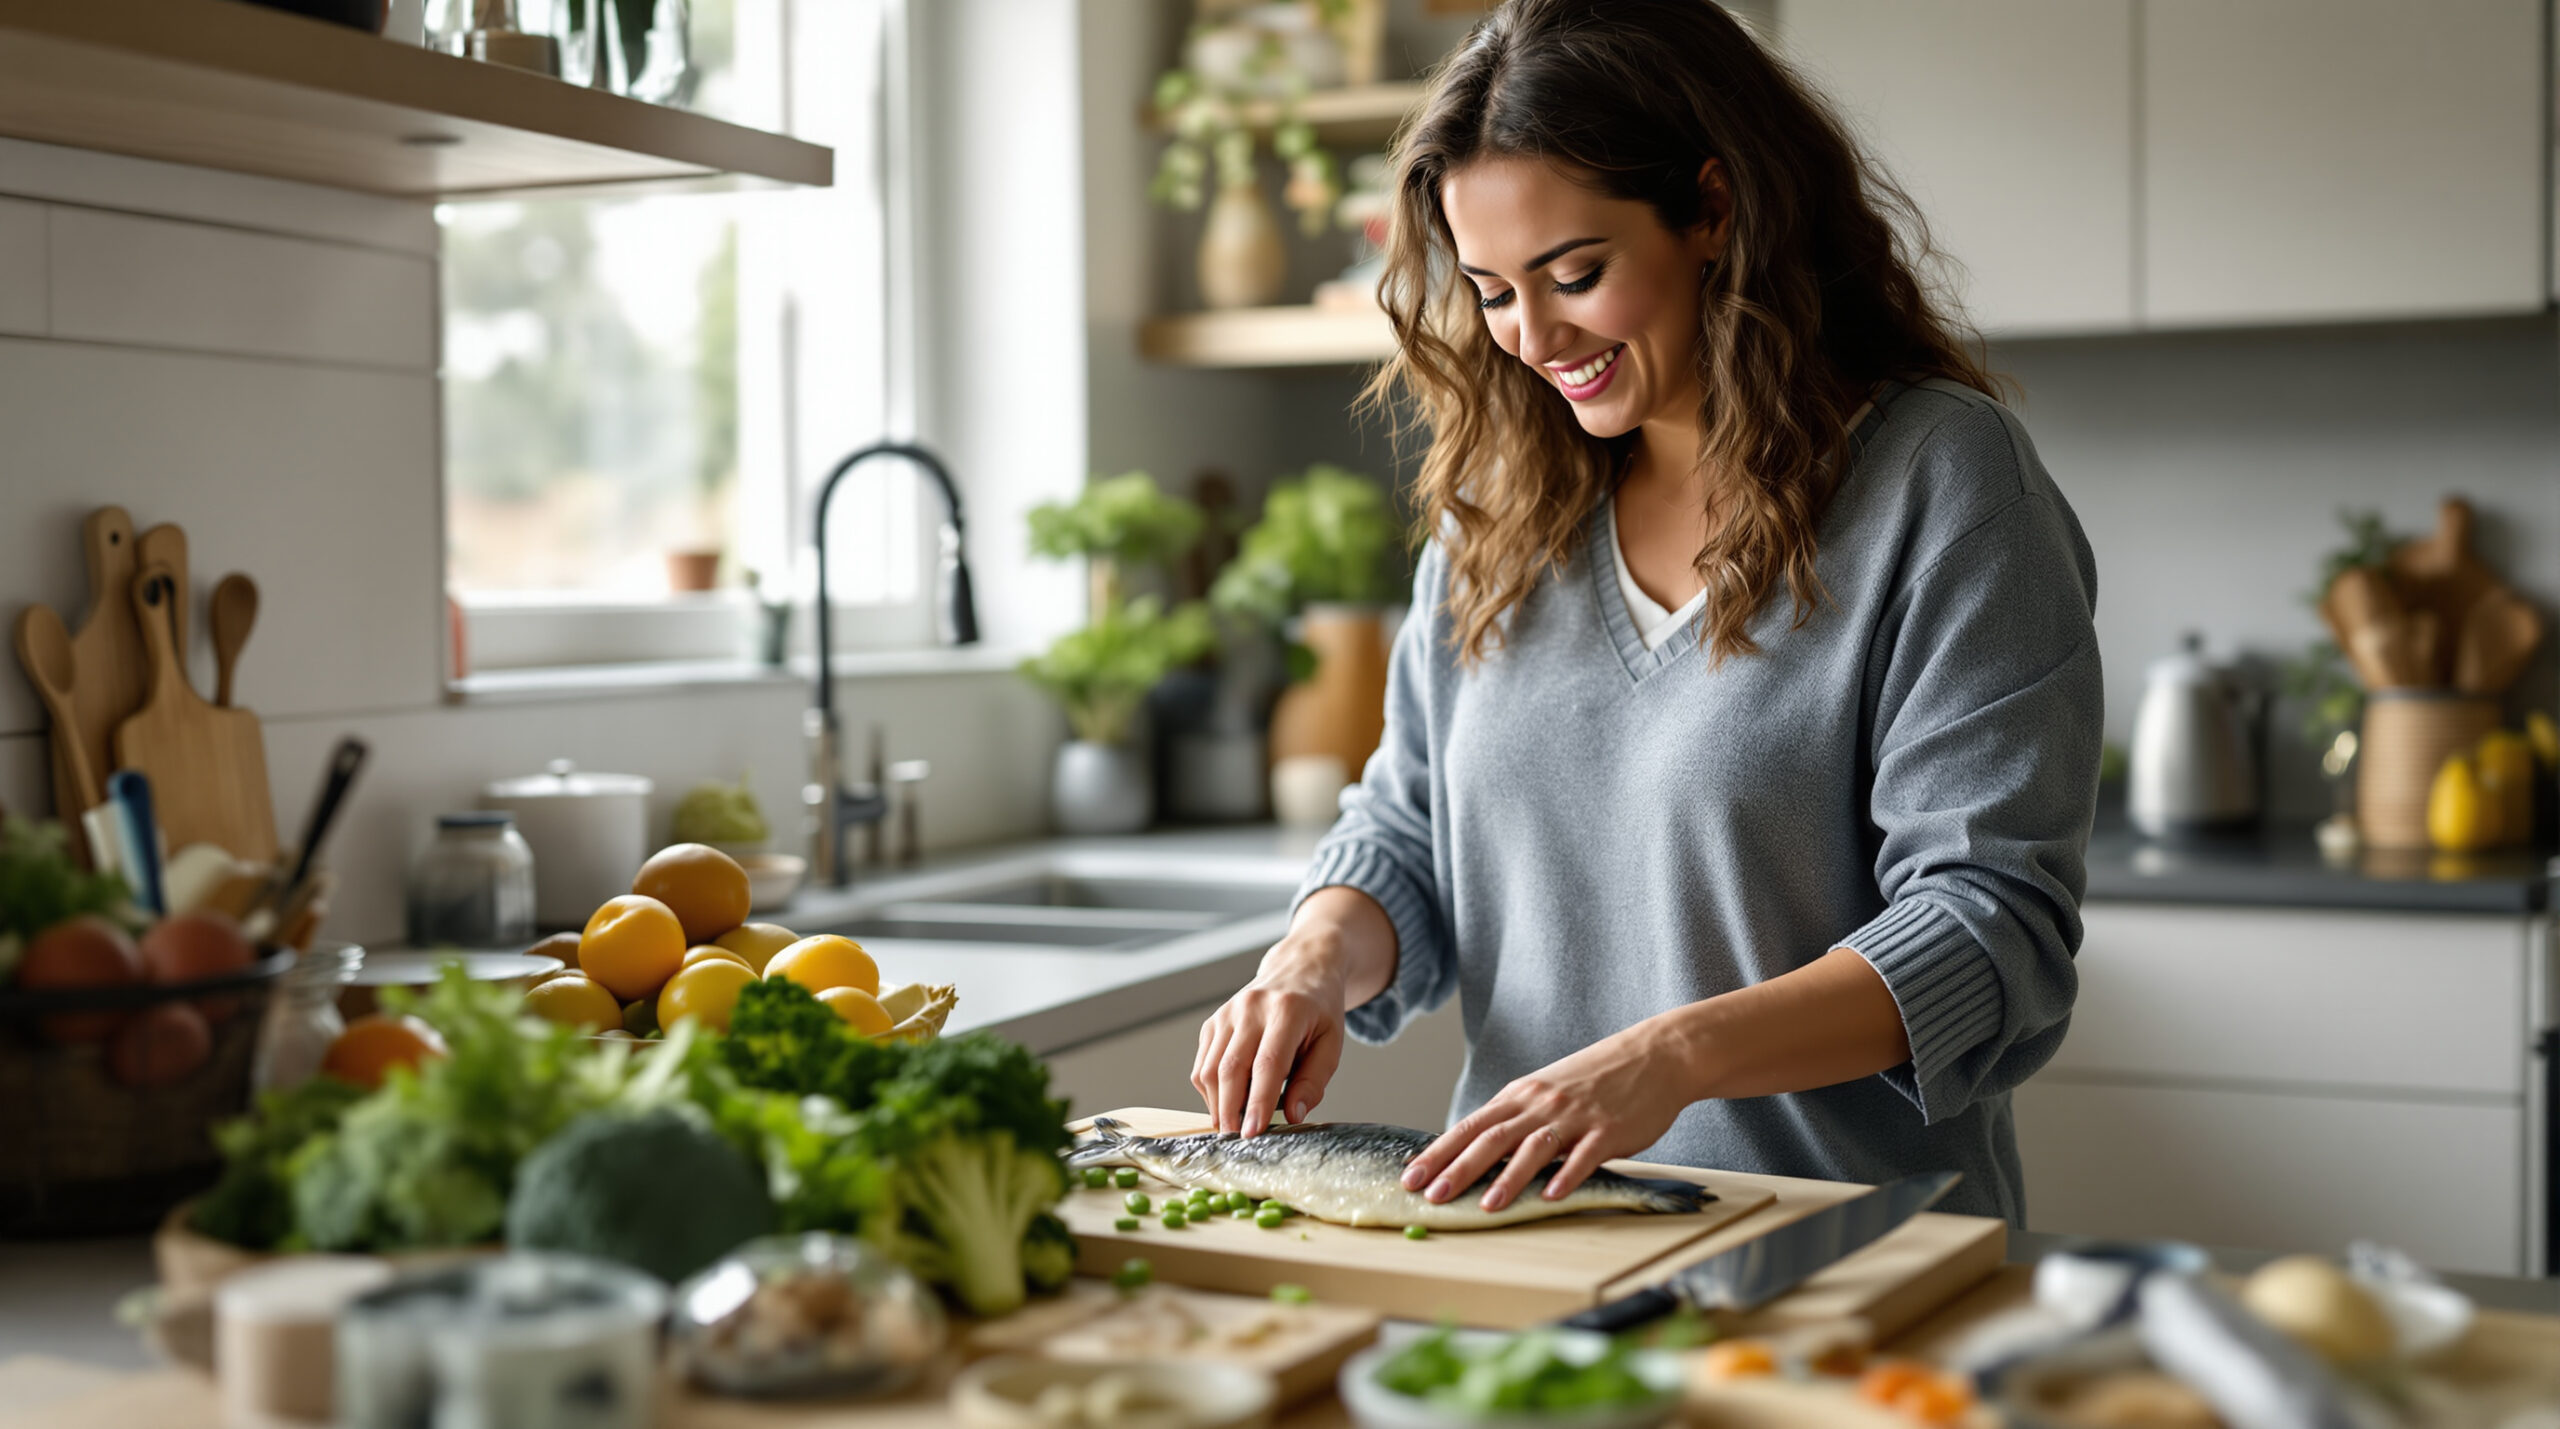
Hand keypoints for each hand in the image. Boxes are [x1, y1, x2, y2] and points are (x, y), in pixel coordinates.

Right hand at [1192, 932, 1351, 1135]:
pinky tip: (1228, 1102)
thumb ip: (1314, 1080)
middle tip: (1238, 1140)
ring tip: (1234, 1124)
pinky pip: (1202, 1064)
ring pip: (1209, 1070)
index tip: (1253, 1133)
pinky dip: (1211, 1091)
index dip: (1257, 1102)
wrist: (1299, 970)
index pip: (1267, 1064)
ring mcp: (1227, 1013)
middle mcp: (1251, 1007)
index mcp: (1287, 1011)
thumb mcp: (1331, 1044)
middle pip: (1230, 1069)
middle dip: (1230, 1111)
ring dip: (1217, 1104)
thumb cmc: (1318, 1012)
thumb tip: (1293, 1115)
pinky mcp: (1213, 1022)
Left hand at [1400, 1016, 1701, 1213]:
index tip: (1411, 1176)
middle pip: (1491, 1138)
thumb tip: (1478, 1151)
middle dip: (1458, 1169)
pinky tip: (1551, 1196)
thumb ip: (1516, 1118)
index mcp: (1521, 1095)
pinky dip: (1566, 1176)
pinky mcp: (1609, 1130)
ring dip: (1507, 1179)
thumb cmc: (1596, 1079)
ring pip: (1533, 1148)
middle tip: (1432, 1196)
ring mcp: (1575, 1117)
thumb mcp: (1547, 1091)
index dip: (1439, 1152)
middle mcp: (1541, 1104)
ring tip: (1485, 1205)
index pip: (1470, 1126)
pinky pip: (1584, 1156)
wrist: (1653, 1055)